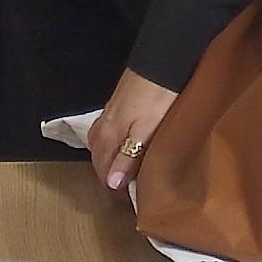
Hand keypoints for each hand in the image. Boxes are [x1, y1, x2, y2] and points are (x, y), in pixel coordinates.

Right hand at [90, 69, 179, 193]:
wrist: (162, 59)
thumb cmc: (159, 97)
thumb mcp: (147, 130)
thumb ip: (129, 156)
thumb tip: (111, 184)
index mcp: (108, 137)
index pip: (104, 172)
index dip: (116, 189)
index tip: (132, 201)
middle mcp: (102, 128)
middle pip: (99, 160)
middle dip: (111, 178)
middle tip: (131, 191)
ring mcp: (107, 115)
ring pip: (102, 147)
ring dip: (111, 162)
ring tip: (129, 172)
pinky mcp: (116, 105)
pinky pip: (107, 134)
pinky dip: (113, 146)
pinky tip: (126, 147)